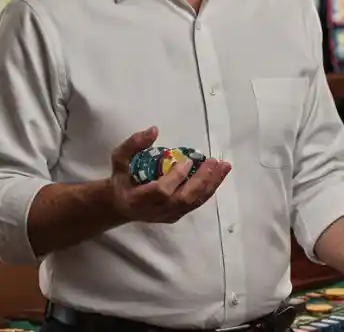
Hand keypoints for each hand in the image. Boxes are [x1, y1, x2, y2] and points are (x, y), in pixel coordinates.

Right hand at [108, 126, 231, 223]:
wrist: (120, 205)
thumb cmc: (122, 178)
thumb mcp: (120, 158)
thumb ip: (134, 144)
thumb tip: (154, 130)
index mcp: (138, 198)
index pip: (161, 191)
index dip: (175, 177)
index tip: (187, 160)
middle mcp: (155, 210)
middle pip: (183, 199)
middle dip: (201, 180)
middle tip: (213, 161)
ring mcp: (168, 215)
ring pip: (193, 203)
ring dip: (211, 184)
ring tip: (224, 166)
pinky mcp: (177, 214)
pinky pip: (196, 203)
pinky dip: (210, 188)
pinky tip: (219, 174)